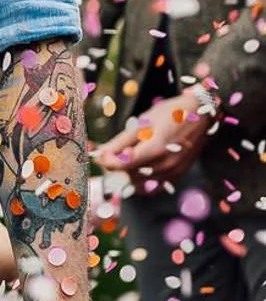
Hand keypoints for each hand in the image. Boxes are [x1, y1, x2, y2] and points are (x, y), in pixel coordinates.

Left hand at [94, 88, 214, 183]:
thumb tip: (101, 154)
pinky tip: (139, 167)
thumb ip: (120, 142)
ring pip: (139, 183)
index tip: (100, 154)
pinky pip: (152, 187)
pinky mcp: (177, 176)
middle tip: (111, 153)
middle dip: (115, 166)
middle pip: (128, 175)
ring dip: (128, 173)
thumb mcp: (143, 122)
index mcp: (156, 149)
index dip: (107, 161)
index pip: (122, 165)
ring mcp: (173, 173)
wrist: (201, 115)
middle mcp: (166, 165)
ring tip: (128, 157)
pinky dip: (141, 181)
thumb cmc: (171, 113)